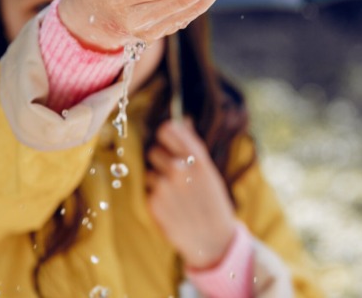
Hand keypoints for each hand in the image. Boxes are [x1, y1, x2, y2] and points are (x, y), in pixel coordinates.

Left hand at [145, 119, 236, 268]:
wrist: (213, 240)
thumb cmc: (213, 203)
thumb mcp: (210, 172)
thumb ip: (193, 146)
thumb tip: (183, 120)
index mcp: (197, 159)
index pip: (168, 130)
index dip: (165, 134)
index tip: (167, 140)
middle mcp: (179, 169)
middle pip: (154, 150)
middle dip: (161, 161)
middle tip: (174, 175)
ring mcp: (165, 186)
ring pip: (150, 172)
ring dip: (158, 180)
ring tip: (175, 195)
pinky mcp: (153, 203)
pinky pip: (148, 190)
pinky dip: (156, 197)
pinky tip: (171, 207)